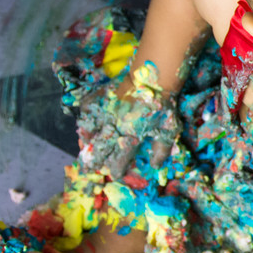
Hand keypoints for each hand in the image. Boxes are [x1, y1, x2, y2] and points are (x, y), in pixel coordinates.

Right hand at [76, 62, 178, 177]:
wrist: (153, 77)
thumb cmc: (162, 104)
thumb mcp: (168, 129)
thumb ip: (161, 149)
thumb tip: (155, 165)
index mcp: (131, 136)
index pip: (119, 160)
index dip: (116, 170)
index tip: (115, 174)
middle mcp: (114, 126)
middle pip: (98, 149)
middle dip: (93, 161)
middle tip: (89, 168)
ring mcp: (105, 112)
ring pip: (88, 131)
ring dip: (86, 141)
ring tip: (84, 148)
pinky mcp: (100, 98)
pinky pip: (86, 109)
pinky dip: (84, 117)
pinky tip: (84, 123)